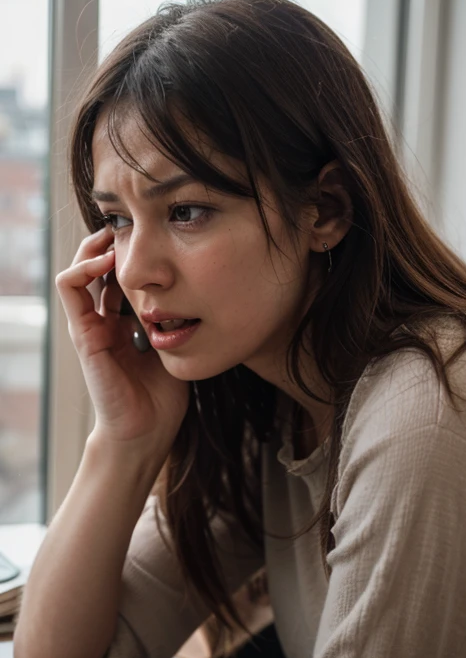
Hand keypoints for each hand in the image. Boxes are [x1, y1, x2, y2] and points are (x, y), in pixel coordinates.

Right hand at [56, 226, 189, 453]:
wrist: (146, 431)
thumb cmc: (163, 395)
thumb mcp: (177, 344)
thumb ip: (180, 318)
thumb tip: (204, 288)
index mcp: (124, 322)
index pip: (120, 275)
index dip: (132, 253)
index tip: (156, 236)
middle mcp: (103, 319)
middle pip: (98, 267)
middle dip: (112, 242)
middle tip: (134, 226)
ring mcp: (90, 325)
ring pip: (79, 269)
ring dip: (94, 246)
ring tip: (117, 234)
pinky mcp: (83, 333)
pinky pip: (70, 288)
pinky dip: (84, 266)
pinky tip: (108, 260)